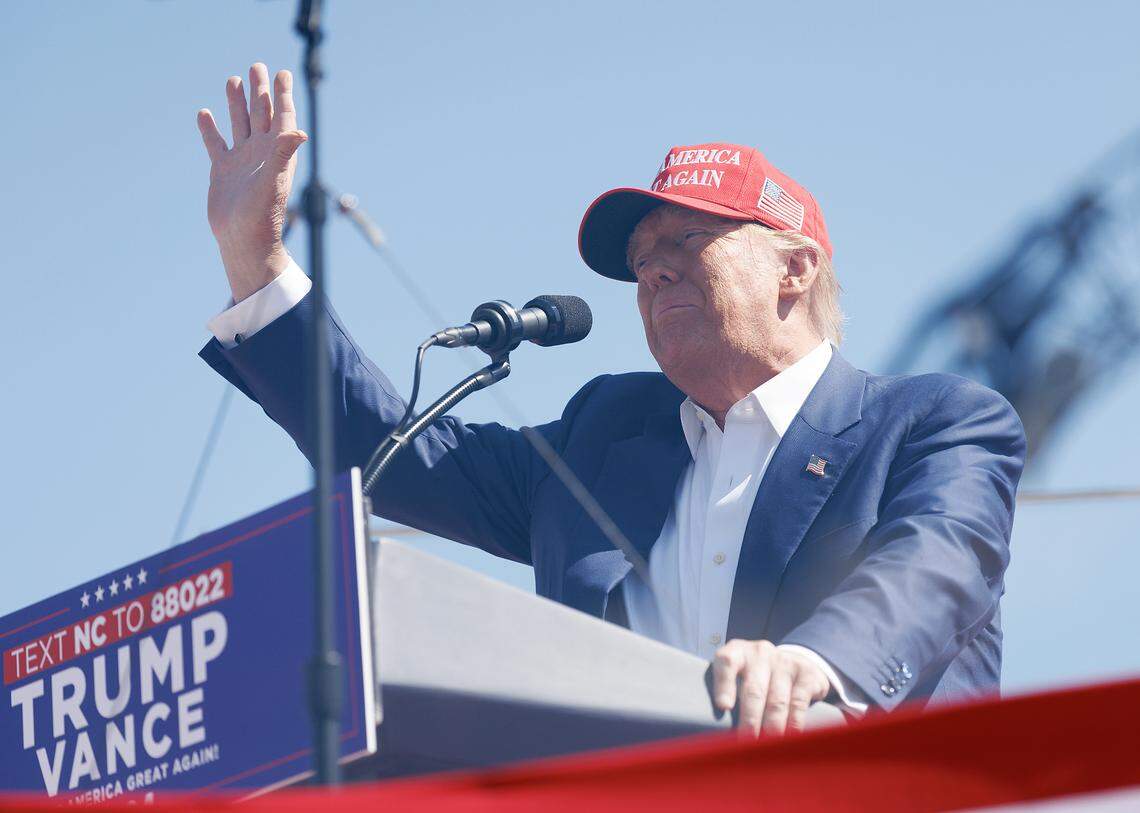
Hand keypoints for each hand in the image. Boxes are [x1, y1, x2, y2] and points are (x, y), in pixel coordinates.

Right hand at [196, 63, 307, 301]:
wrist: (244, 240)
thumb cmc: (264, 215)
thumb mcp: (274, 180)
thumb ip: (284, 152)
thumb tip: (300, 131)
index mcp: (277, 153)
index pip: (282, 117)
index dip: (283, 95)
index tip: (283, 73)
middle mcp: (260, 153)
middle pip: (261, 114)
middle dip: (260, 91)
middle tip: (257, 66)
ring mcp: (241, 161)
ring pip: (238, 124)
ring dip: (237, 103)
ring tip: (233, 80)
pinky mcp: (222, 171)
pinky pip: (215, 144)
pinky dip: (210, 129)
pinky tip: (204, 113)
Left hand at [712, 640, 830, 736]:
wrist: (793, 661)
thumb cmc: (755, 676)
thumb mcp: (737, 675)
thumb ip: (726, 692)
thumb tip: (713, 726)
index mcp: (737, 652)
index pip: (727, 663)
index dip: (724, 685)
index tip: (724, 706)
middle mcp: (760, 653)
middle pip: (753, 690)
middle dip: (750, 721)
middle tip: (746, 744)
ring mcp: (783, 661)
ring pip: (776, 700)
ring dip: (772, 727)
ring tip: (767, 747)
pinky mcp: (805, 673)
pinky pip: (798, 702)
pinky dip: (794, 723)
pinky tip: (790, 738)